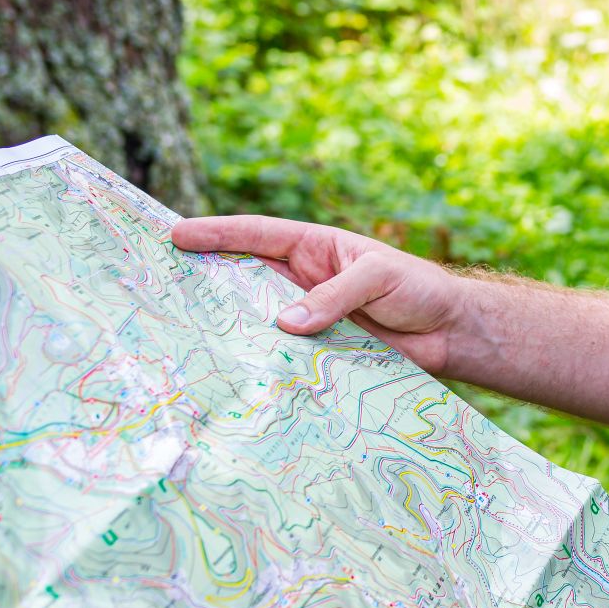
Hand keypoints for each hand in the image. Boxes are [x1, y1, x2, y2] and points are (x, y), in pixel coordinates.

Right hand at [171, 215, 471, 373]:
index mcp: (314, 248)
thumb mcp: (379, 277)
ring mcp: (306, 319)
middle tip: (159, 285)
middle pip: (243, 278)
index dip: (216, 234)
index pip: (257, 235)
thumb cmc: (419, 289)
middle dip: (203, 280)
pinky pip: (280, 356)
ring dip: (226, 328)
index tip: (175, 235)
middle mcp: (302, 281)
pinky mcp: (316, 353)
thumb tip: (285, 324)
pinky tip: (233, 374)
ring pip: (255, 320)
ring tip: (181, 335)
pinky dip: (258, 363)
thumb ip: (335, 296)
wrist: (449, 332)